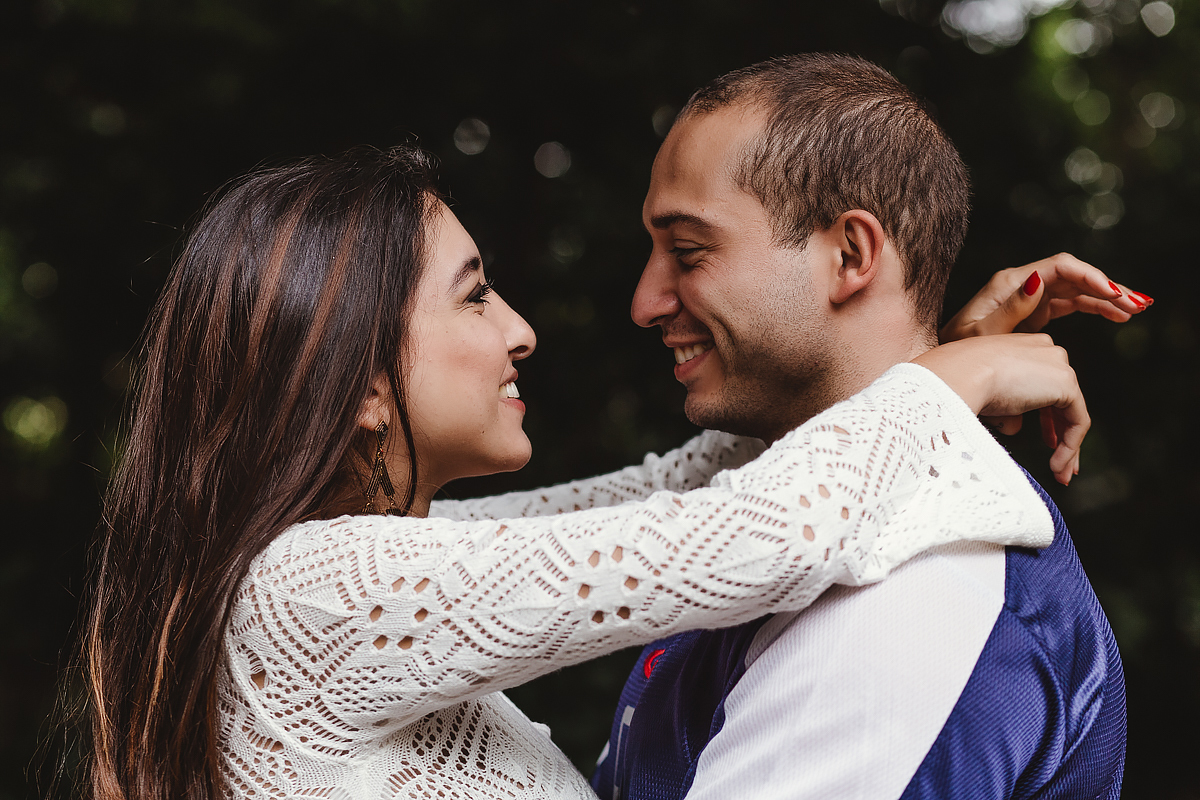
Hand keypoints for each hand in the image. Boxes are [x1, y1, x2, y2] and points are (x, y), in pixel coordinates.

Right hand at [913, 334, 1087, 485]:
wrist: (958, 375)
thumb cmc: (956, 381)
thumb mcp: (980, 388)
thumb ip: (1002, 403)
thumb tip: (1015, 425)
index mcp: (1024, 345)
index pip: (1044, 383)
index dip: (1046, 416)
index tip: (1044, 440)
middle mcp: (1046, 350)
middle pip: (1061, 397)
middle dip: (1059, 431)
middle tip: (1057, 460)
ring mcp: (1059, 365)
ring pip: (1070, 412)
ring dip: (1066, 446)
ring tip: (1059, 473)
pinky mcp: (1066, 384)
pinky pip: (1077, 421)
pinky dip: (1070, 446)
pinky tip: (1055, 466)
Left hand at [940, 253, 1150, 341]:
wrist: (947, 364)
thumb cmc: (957, 349)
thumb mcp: (978, 333)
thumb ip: (1010, 310)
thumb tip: (1037, 280)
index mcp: (1011, 283)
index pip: (1060, 267)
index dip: (1089, 276)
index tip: (1113, 293)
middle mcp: (1024, 284)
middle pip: (1075, 276)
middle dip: (1107, 287)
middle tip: (1137, 304)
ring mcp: (1031, 298)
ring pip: (1078, 290)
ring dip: (1107, 299)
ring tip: (1136, 310)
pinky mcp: (1035, 313)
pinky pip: (1072, 305)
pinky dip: (1095, 309)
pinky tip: (1117, 317)